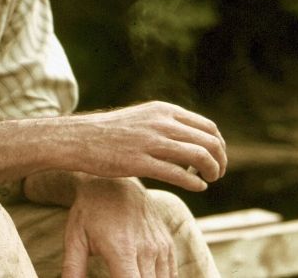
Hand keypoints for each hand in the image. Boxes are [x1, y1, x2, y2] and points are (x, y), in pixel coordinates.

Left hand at [61, 179, 175, 277]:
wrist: (113, 182)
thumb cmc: (89, 211)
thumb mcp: (74, 238)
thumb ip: (73, 268)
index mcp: (121, 249)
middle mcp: (146, 249)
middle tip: (115, 274)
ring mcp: (160, 246)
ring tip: (125, 273)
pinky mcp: (168, 244)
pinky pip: (171, 274)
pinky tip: (141, 275)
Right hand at [64, 101, 226, 191]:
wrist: (77, 138)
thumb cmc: (110, 132)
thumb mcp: (142, 118)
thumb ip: (167, 125)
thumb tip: (193, 142)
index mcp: (163, 110)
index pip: (208, 127)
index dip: (218, 145)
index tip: (215, 158)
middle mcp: (160, 123)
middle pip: (209, 141)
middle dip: (220, 160)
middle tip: (217, 173)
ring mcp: (150, 142)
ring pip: (198, 156)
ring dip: (212, 171)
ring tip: (209, 180)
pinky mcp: (139, 162)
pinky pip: (178, 174)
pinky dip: (195, 183)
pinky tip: (198, 188)